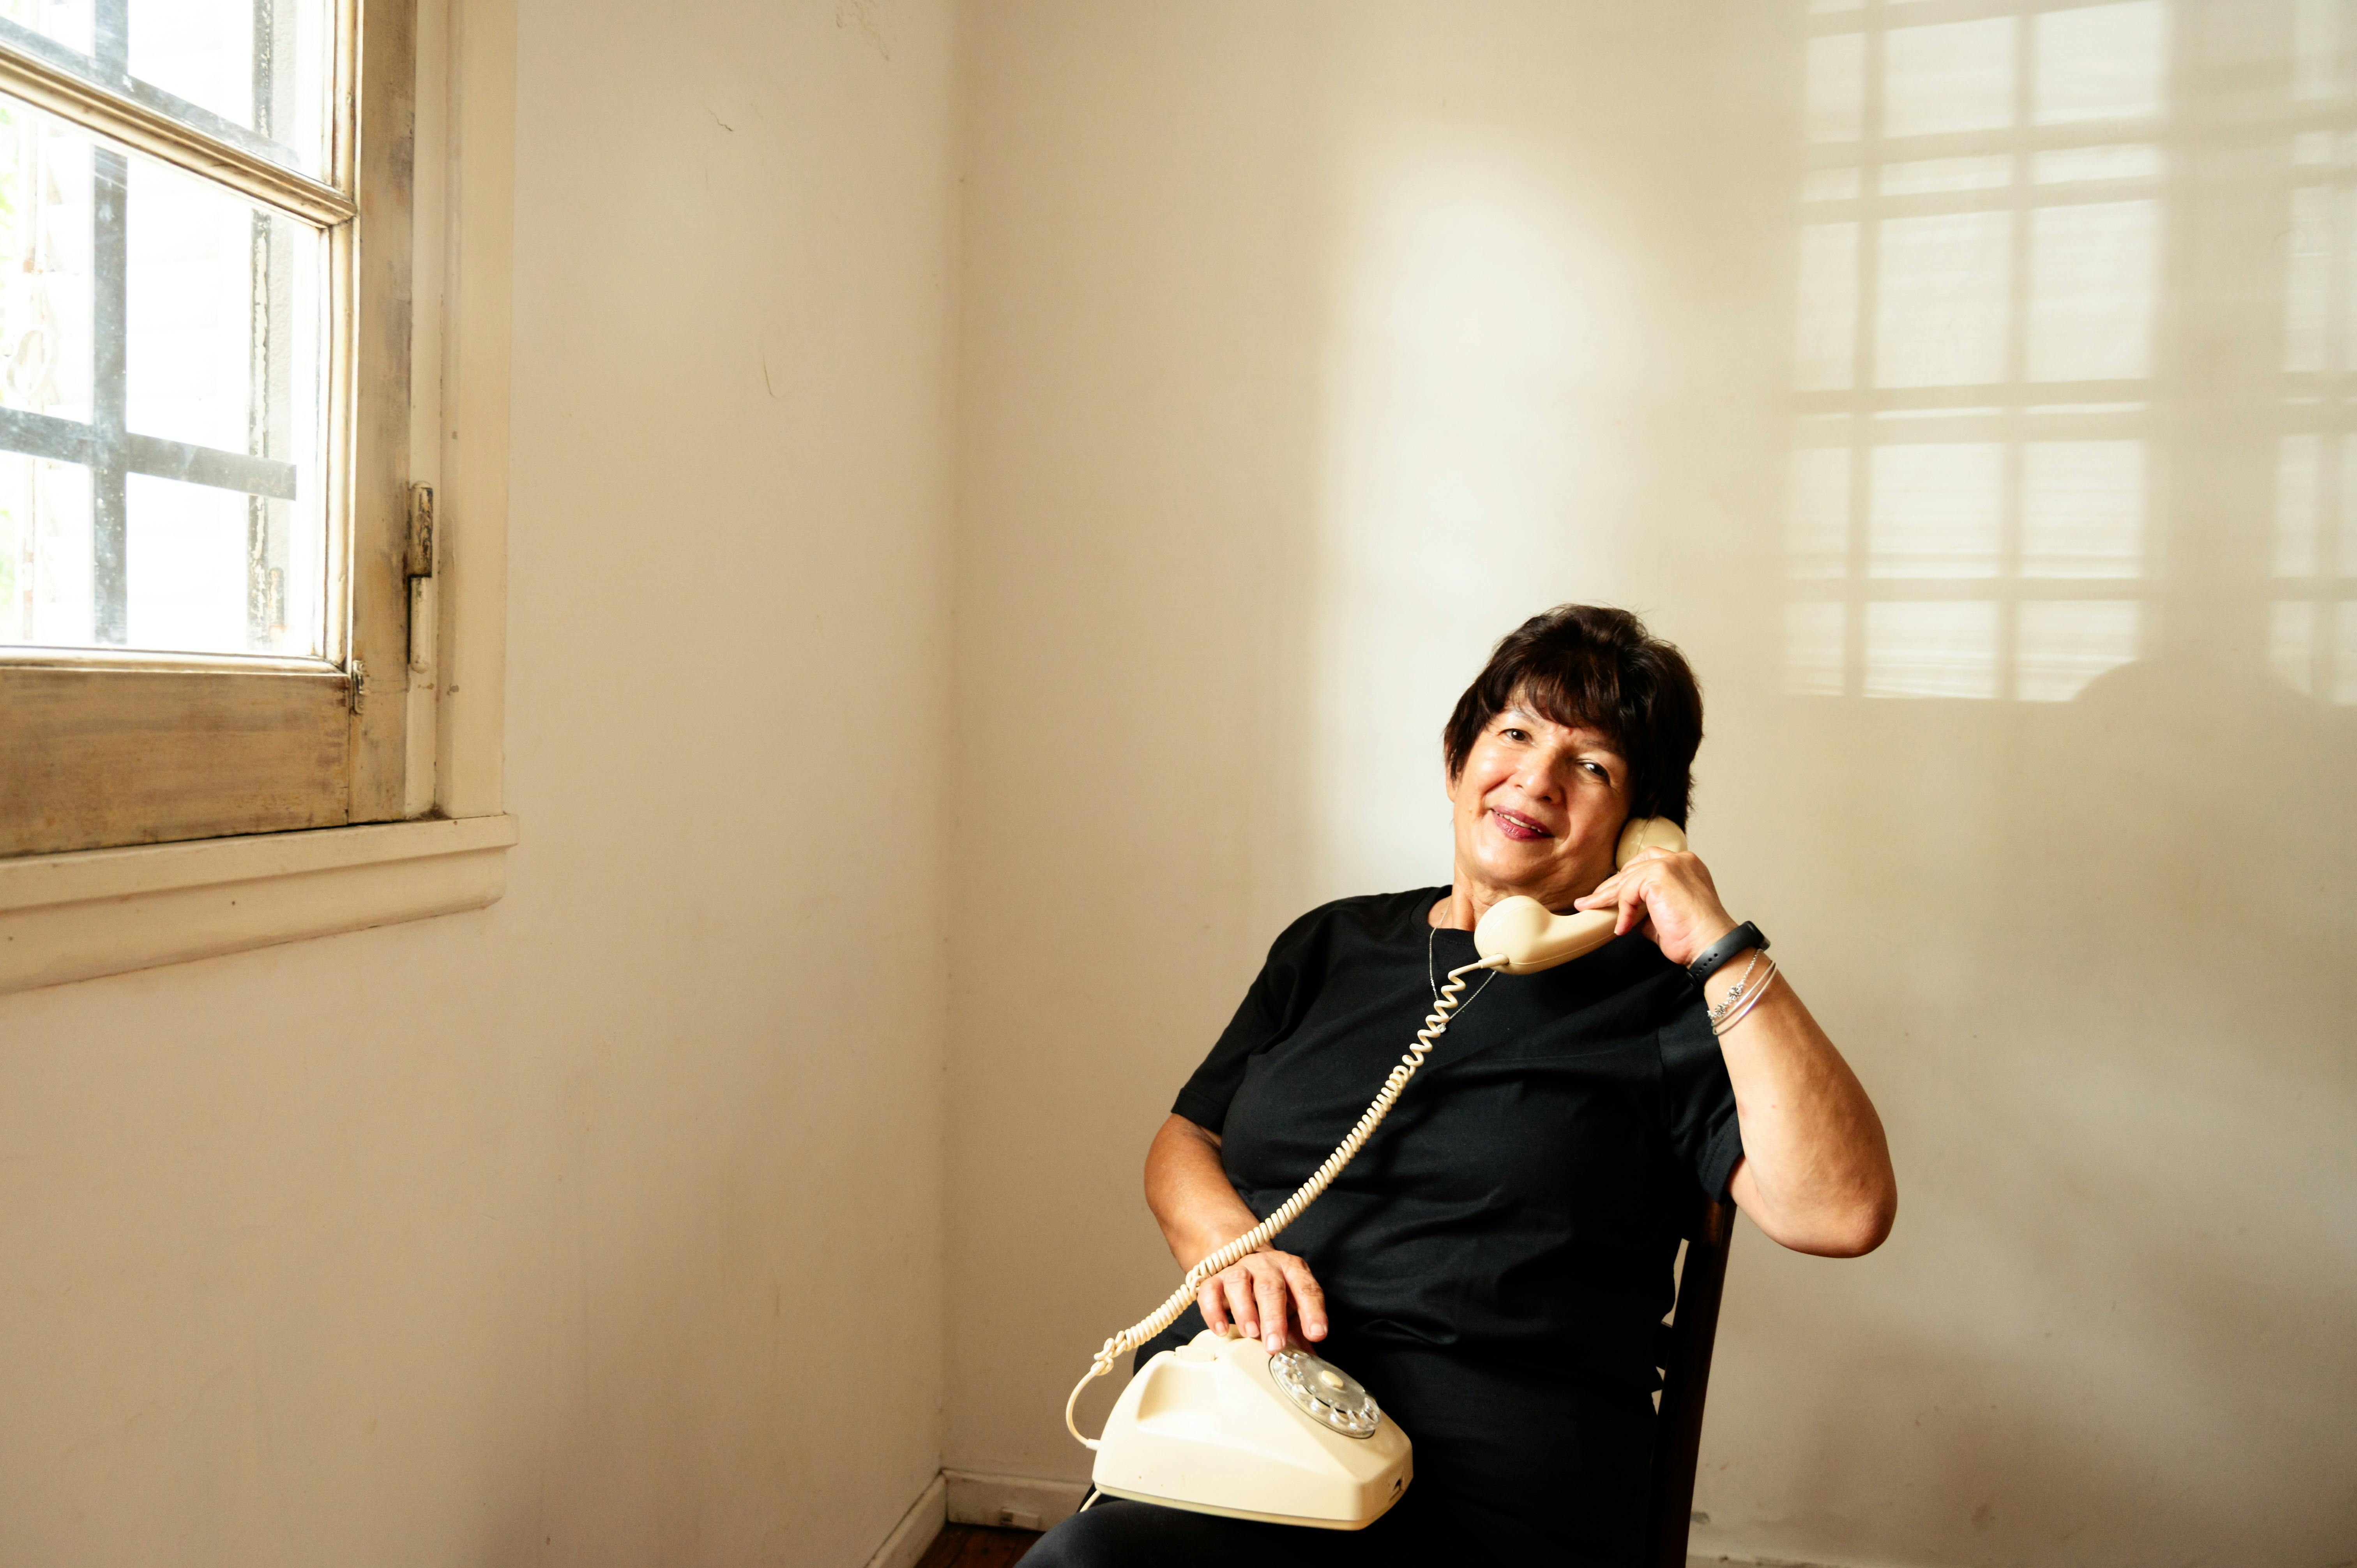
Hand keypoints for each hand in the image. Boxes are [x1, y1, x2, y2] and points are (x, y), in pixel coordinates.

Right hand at [1193, 1247, 1326, 1352]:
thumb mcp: (1293, 1308)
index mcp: (1292, 1271)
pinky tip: (1221, 1330)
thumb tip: (1314, 1366)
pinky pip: (1209, 1291)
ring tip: (1250, 1334)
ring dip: (1244, 1310)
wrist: (1246, 1265)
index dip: (1312, 1311)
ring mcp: (1239, 1270)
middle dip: (1273, 1318)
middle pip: (1270, 1287)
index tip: (1316, 1335)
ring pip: (1238, 1283)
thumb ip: (1303, 1333)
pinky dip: (1213, 1310)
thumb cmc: (1275, 1294)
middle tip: (1275, 1346)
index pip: (1307, 1288)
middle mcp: (1266, 1266)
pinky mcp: (1215, 1278)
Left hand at [1571, 847, 1737, 968]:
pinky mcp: (1660, 875)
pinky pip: (1628, 891)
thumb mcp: (1663, 915)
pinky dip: (1622, 911)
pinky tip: (1622, 928)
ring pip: (1627, 878)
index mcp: (1685, 865)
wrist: (1710, 946)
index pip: (1647, 862)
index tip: (1609, 894)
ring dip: (1607, 897)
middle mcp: (1680, 859)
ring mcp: (1670, 864)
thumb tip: (1621, 907)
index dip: (1626, 878)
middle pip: (1633, 867)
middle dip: (1610, 886)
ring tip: (1590, 908)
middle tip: (1590, 900)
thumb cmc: (1693, 936)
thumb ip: (1645, 905)